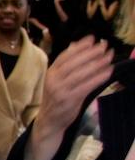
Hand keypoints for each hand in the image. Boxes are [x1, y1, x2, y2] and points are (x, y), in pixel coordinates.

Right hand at [24, 38, 112, 159]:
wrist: (49, 122)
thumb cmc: (56, 99)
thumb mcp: (57, 80)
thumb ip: (65, 64)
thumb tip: (76, 45)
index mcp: (50, 73)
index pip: (65, 55)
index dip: (80, 46)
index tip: (93, 38)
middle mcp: (54, 80)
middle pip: (75, 62)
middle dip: (92, 52)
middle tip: (105, 46)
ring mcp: (61, 90)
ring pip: (82, 73)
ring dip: (98, 63)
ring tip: (109, 56)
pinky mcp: (70, 100)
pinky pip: (87, 86)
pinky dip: (99, 77)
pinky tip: (108, 71)